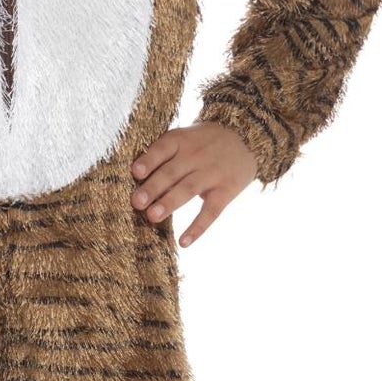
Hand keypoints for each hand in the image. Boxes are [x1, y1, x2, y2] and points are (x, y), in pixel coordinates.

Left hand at [130, 121, 258, 246]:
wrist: (246, 140)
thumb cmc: (203, 143)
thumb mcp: (186, 138)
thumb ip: (164, 156)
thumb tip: (137, 182)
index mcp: (181, 140)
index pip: (162, 149)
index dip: (149, 160)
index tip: (135, 172)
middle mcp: (196, 155)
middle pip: (172, 172)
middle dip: (154, 187)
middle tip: (137, 202)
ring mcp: (212, 173)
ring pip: (188, 189)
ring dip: (170, 203)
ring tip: (152, 216)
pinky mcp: (226, 191)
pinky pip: (211, 211)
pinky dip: (198, 227)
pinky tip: (184, 242)